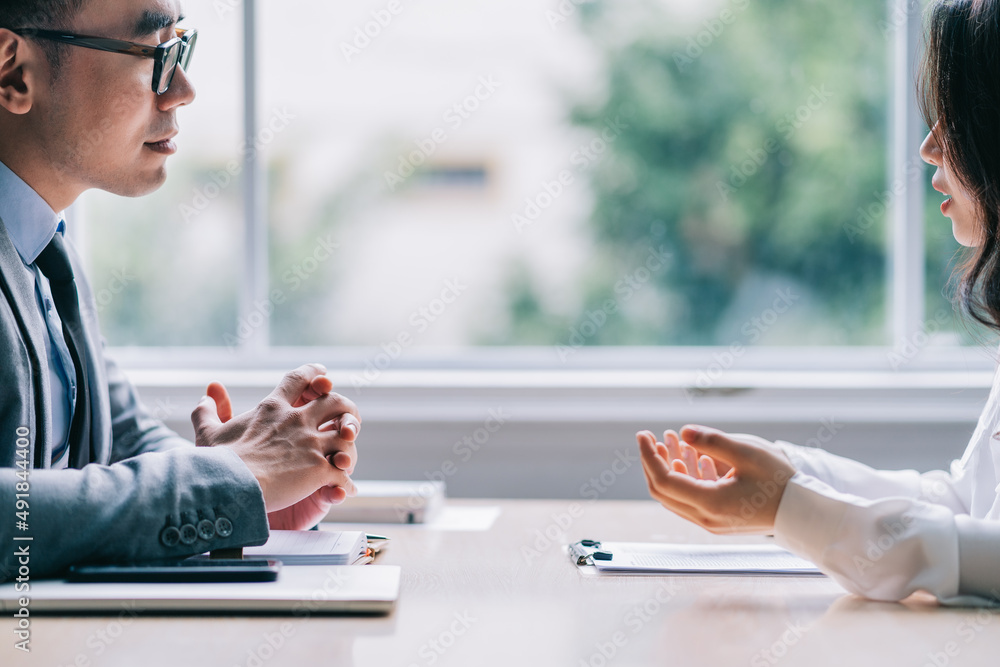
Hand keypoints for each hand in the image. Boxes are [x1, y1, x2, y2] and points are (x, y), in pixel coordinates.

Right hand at [192, 363, 360, 521]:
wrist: (228, 487)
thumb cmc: (216, 462)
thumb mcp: (208, 432)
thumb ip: (208, 411)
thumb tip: (208, 393)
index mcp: (272, 408)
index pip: (298, 379)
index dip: (313, 373)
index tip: (322, 374)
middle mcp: (296, 421)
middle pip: (334, 401)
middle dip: (346, 408)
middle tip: (348, 418)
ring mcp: (310, 444)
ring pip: (345, 434)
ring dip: (349, 444)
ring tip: (347, 456)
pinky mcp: (318, 469)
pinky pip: (342, 472)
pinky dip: (346, 482)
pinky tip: (345, 489)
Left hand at [636, 425, 795, 533]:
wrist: (805, 512)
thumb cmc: (781, 481)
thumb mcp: (747, 452)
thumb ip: (712, 441)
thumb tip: (683, 432)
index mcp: (710, 503)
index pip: (664, 480)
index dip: (649, 456)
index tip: (643, 435)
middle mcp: (705, 518)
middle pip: (663, 490)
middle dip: (654, 461)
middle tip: (652, 437)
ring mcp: (711, 522)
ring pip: (676, 495)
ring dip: (670, 467)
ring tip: (671, 439)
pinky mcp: (719, 520)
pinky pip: (692, 499)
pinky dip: (687, 477)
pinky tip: (693, 456)